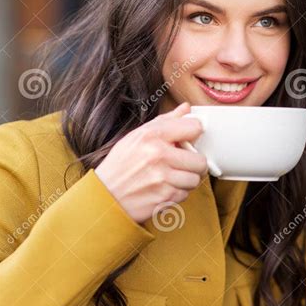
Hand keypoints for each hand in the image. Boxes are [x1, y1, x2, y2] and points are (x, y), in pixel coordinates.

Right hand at [94, 102, 207, 223]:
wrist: (104, 196)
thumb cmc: (121, 164)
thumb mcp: (137, 136)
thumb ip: (165, 121)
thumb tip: (187, 108)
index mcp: (152, 135)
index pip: (194, 127)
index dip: (193, 135)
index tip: (187, 140)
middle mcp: (158, 155)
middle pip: (200, 160)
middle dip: (194, 164)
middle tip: (182, 164)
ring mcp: (162, 178)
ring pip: (195, 180)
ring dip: (186, 180)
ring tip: (171, 177)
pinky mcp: (164, 198)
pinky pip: (185, 195)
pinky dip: (177, 193)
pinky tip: (163, 189)